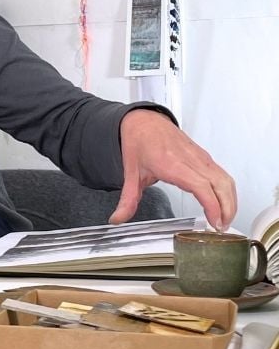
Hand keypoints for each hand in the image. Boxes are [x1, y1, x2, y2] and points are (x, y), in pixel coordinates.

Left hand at [109, 110, 236, 229]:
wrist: (142, 120)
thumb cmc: (138, 142)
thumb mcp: (130, 173)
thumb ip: (127, 199)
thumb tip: (118, 218)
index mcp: (171, 163)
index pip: (201, 185)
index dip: (213, 205)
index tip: (215, 221)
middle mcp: (189, 158)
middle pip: (219, 184)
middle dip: (227, 208)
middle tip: (222, 227)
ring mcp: (199, 156)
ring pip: (225, 178)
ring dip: (230, 200)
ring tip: (225, 220)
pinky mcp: (203, 155)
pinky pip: (222, 173)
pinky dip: (227, 190)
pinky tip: (223, 203)